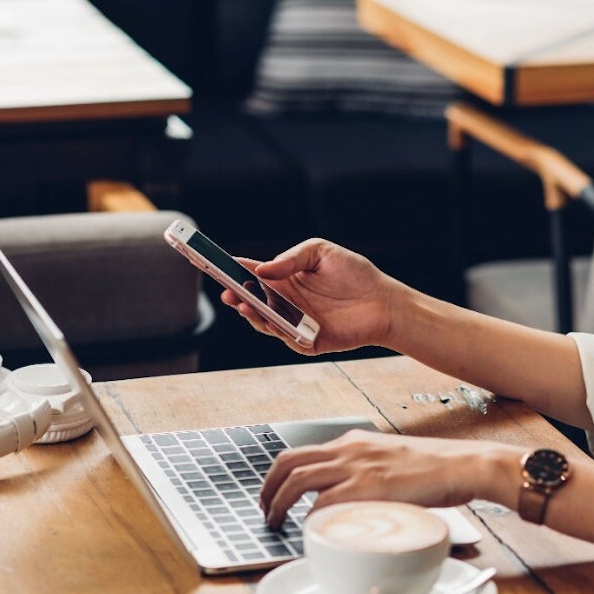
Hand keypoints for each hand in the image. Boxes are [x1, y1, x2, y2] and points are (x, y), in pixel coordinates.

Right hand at [221, 239, 402, 354]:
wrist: (383, 302)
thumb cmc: (355, 274)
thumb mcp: (320, 252)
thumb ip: (290, 259)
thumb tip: (261, 271)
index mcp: (285, 277)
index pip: (251, 273)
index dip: (230, 269)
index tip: (210, 262)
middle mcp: (285, 301)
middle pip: (251, 299)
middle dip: (235, 295)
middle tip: (226, 291)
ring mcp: (293, 321)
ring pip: (263, 320)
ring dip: (250, 313)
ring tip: (243, 303)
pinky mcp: (305, 340)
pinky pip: (284, 336)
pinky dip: (274, 329)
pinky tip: (269, 319)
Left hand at [260, 429, 523, 527]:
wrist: (462, 464)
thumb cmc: (435, 469)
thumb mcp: (392, 460)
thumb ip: (367, 472)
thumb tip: (350, 499)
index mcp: (354, 442)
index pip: (302, 452)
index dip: (279, 475)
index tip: (273, 493)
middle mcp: (349, 450)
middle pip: (288, 461)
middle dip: (267, 487)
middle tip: (264, 509)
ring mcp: (356, 467)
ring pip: (297, 479)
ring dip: (277, 503)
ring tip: (274, 522)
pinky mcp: (368, 487)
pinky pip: (323, 503)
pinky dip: (308, 518)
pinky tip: (307, 531)